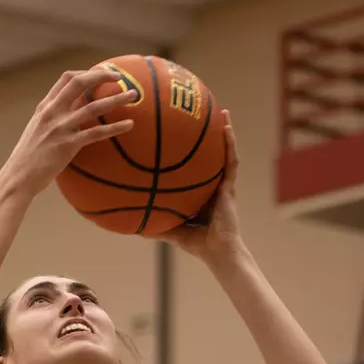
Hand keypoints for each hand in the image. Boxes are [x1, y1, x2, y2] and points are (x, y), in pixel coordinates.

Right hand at [2, 67, 136, 196]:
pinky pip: (97, 133)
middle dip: (102, 76)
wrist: (19, 176)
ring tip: (134, 96)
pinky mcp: (69, 145)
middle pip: (80, 83)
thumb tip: (72, 115)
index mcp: (45, 107)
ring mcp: (61, 128)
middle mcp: (53, 112)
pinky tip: (129, 125)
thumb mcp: (37, 130)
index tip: (101, 74)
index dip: (86, 73)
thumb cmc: (29, 158)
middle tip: (120, 77)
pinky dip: (115, 128)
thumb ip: (53, 119)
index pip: (66, 79)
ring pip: (94, 106)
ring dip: (116, 99)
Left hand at [168, 110, 241, 263]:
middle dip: (206, 137)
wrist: (218, 252)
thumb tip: (132, 226)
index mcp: (200, 194)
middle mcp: (212, 186)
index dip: (187, 155)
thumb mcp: (171, 230)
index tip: (176, 139)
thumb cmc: (197, 244)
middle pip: (208, 157)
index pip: (193, 170)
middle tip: (197, 116)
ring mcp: (222, 185)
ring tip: (221, 111)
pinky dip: (230, 143)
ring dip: (223, 132)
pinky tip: (226, 127)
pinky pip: (230, 160)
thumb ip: (156, 225)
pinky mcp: (229, 186)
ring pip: (223, 153)